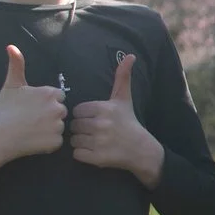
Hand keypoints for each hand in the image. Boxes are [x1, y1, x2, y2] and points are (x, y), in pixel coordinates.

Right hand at [0, 46, 68, 189]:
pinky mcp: (56, 142)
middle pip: (60, 111)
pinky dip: (47, 143)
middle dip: (49, 114)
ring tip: (30, 130)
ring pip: (58, 126)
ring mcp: (57, 126)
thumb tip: (11, 46)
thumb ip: (16, 64)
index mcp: (50, 93)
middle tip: (30, 119)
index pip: (57, 96)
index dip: (45, 102)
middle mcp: (57, 108)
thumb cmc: (3, 110)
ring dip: (48, 129)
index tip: (32, 107)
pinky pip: (56, 141)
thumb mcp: (11, 85)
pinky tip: (33, 140)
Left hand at [71, 54, 164, 187]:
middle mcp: (102, 124)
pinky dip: (83, 154)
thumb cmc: (129, 122)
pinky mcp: (97, 158)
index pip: (77, 111)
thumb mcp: (124, 99)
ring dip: (81, 142)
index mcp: (104, 108)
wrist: (141, 149)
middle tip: (95, 131)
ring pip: (73, 140)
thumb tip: (130, 55)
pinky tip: (94, 151)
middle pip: (74, 125)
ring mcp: (99, 142)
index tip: (96, 119)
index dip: (85, 116)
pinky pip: (77, 154)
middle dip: (82, 129)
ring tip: (94, 141)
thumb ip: (122, 77)